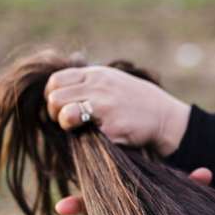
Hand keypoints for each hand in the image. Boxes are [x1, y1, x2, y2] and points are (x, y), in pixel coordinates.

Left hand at [45, 65, 190, 156]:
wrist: (163, 117)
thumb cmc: (133, 100)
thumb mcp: (110, 79)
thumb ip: (86, 80)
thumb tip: (55, 87)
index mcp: (95, 75)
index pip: (56, 81)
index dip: (52, 96)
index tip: (61, 107)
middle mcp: (98, 88)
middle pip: (55, 99)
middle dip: (55, 114)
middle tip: (67, 122)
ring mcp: (106, 108)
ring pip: (66, 115)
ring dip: (66, 125)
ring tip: (78, 129)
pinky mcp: (113, 128)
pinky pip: (87, 136)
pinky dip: (89, 140)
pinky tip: (101, 137)